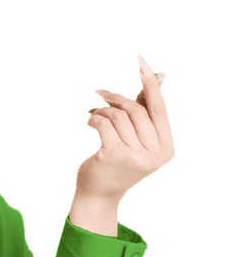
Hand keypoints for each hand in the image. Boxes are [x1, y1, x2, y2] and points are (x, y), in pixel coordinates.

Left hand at [76, 52, 175, 204]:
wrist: (98, 195)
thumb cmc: (117, 164)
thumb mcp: (137, 140)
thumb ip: (145, 112)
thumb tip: (157, 76)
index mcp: (166, 149)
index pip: (159, 109)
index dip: (150, 84)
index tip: (141, 61)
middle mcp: (154, 154)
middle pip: (136, 111)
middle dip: (116, 98)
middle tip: (100, 93)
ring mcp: (135, 157)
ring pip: (118, 116)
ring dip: (102, 110)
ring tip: (93, 114)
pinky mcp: (114, 156)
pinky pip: (104, 123)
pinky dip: (94, 118)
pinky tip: (89, 121)